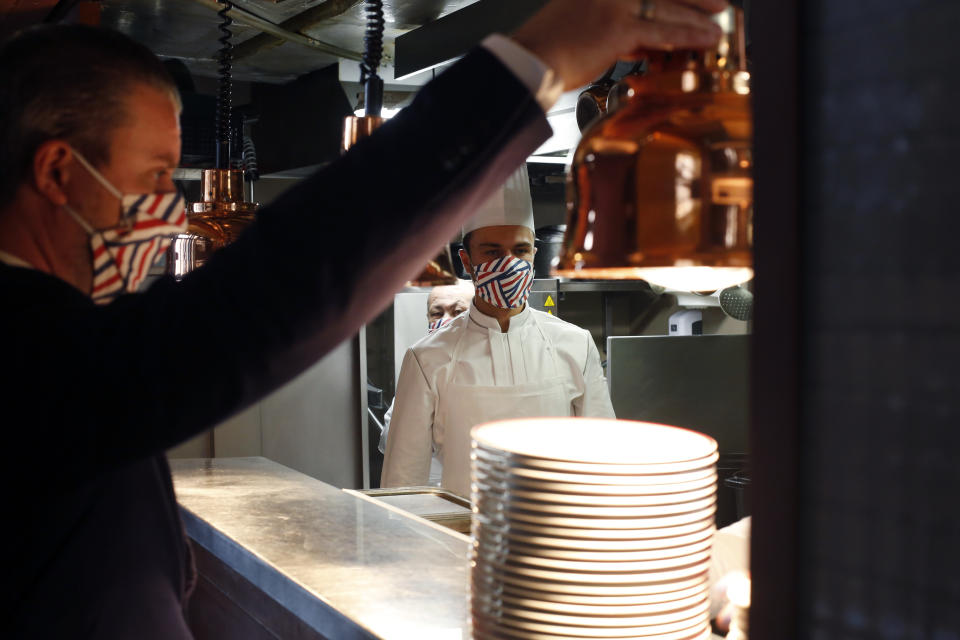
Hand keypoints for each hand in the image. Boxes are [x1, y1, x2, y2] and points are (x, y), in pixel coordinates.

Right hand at [511, 0, 727, 90]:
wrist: (530, 61)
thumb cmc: (552, 47)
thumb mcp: (587, 22)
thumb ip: (619, 26)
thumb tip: (643, 38)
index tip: (693, 0)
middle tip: (718, 5)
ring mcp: (614, 2)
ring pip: (667, 6)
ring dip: (697, 18)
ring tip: (716, 28)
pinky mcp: (617, 27)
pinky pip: (662, 31)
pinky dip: (687, 36)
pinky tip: (704, 40)